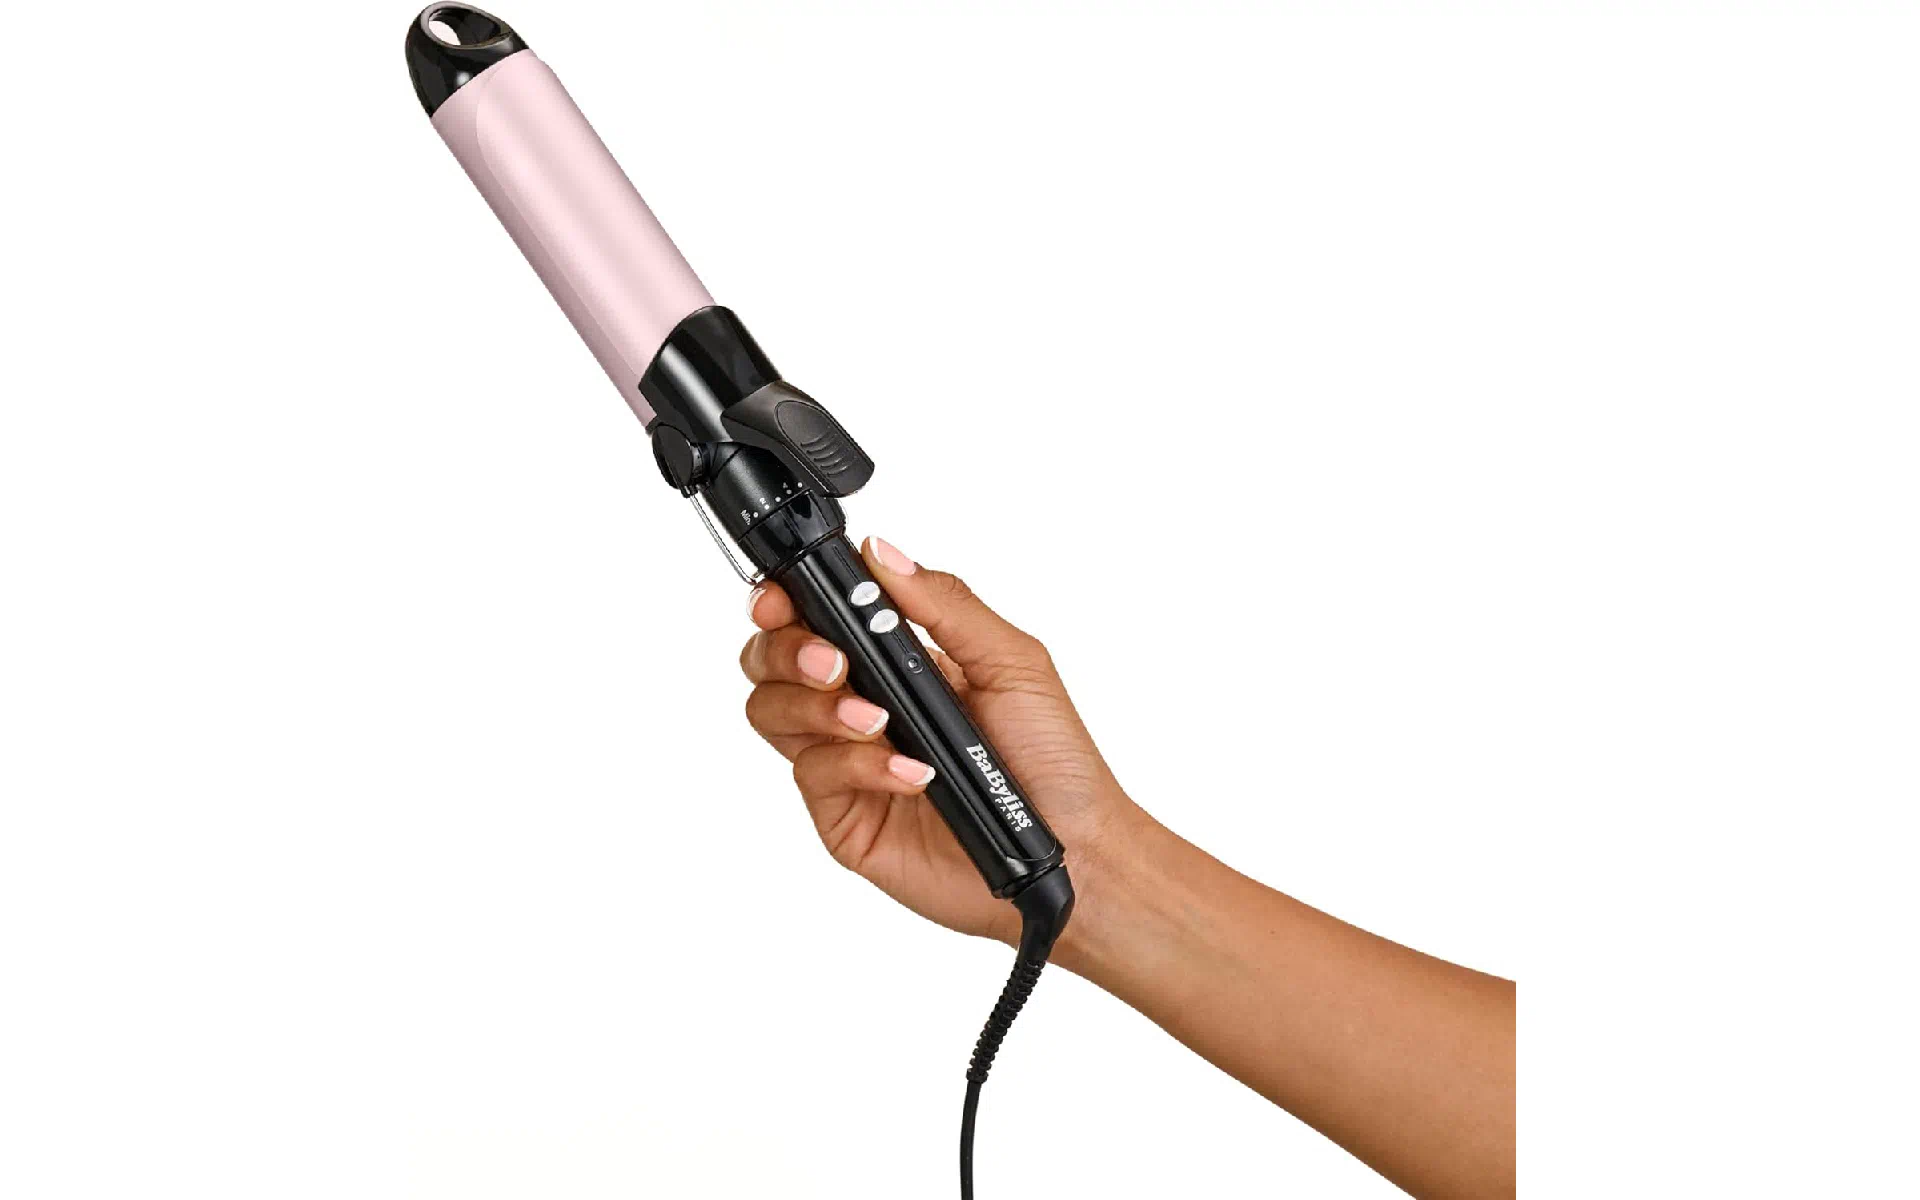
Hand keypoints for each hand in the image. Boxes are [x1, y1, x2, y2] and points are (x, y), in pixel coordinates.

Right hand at [739, 535, 1132, 947]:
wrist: (1074, 850)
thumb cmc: (1055, 760)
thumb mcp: (1012, 661)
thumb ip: (945, 604)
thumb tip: (882, 553)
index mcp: (898, 660)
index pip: (816, 616)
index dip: (786, 600)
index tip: (782, 596)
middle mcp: (864, 706)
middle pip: (774, 662)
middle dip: (787, 649)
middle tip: (832, 661)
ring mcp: (849, 762)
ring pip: (773, 714)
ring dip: (817, 707)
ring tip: (877, 721)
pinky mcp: (845, 816)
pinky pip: (813, 774)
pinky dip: (859, 765)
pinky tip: (911, 774)